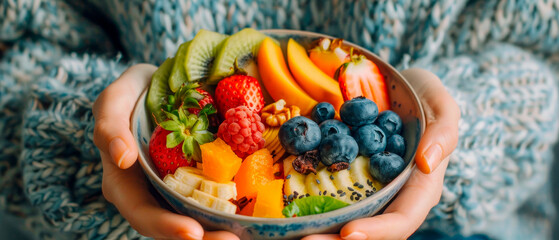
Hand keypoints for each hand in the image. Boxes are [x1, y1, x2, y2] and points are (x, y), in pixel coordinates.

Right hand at [93, 64, 238, 239]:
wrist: (158, 86)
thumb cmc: (132, 94)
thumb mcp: (114, 100)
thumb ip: (109, 126)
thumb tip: (122, 158)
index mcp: (125, 183)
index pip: (142, 214)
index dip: (165, 227)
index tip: (193, 232)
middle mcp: (151, 194)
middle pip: (174, 226)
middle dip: (202, 238)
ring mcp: (176, 189)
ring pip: (196, 219)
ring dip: (218, 231)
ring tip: (246, 235)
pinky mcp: (198, 180)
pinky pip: (213, 199)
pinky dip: (232, 210)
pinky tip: (254, 214)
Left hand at [303, 68, 459, 239]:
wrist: (396, 87)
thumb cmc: (425, 98)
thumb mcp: (442, 107)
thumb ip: (444, 133)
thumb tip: (428, 164)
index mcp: (420, 187)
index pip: (403, 218)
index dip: (378, 231)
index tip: (349, 233)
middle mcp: (392, 195)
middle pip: (369, 228)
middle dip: (337, 239)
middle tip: (306, 239)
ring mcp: (367, 188)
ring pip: (345, 217)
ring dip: (320, 228)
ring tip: (290, 231)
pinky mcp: (346, 176)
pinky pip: (327, 192)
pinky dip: (307, 201)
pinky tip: (285, 203)